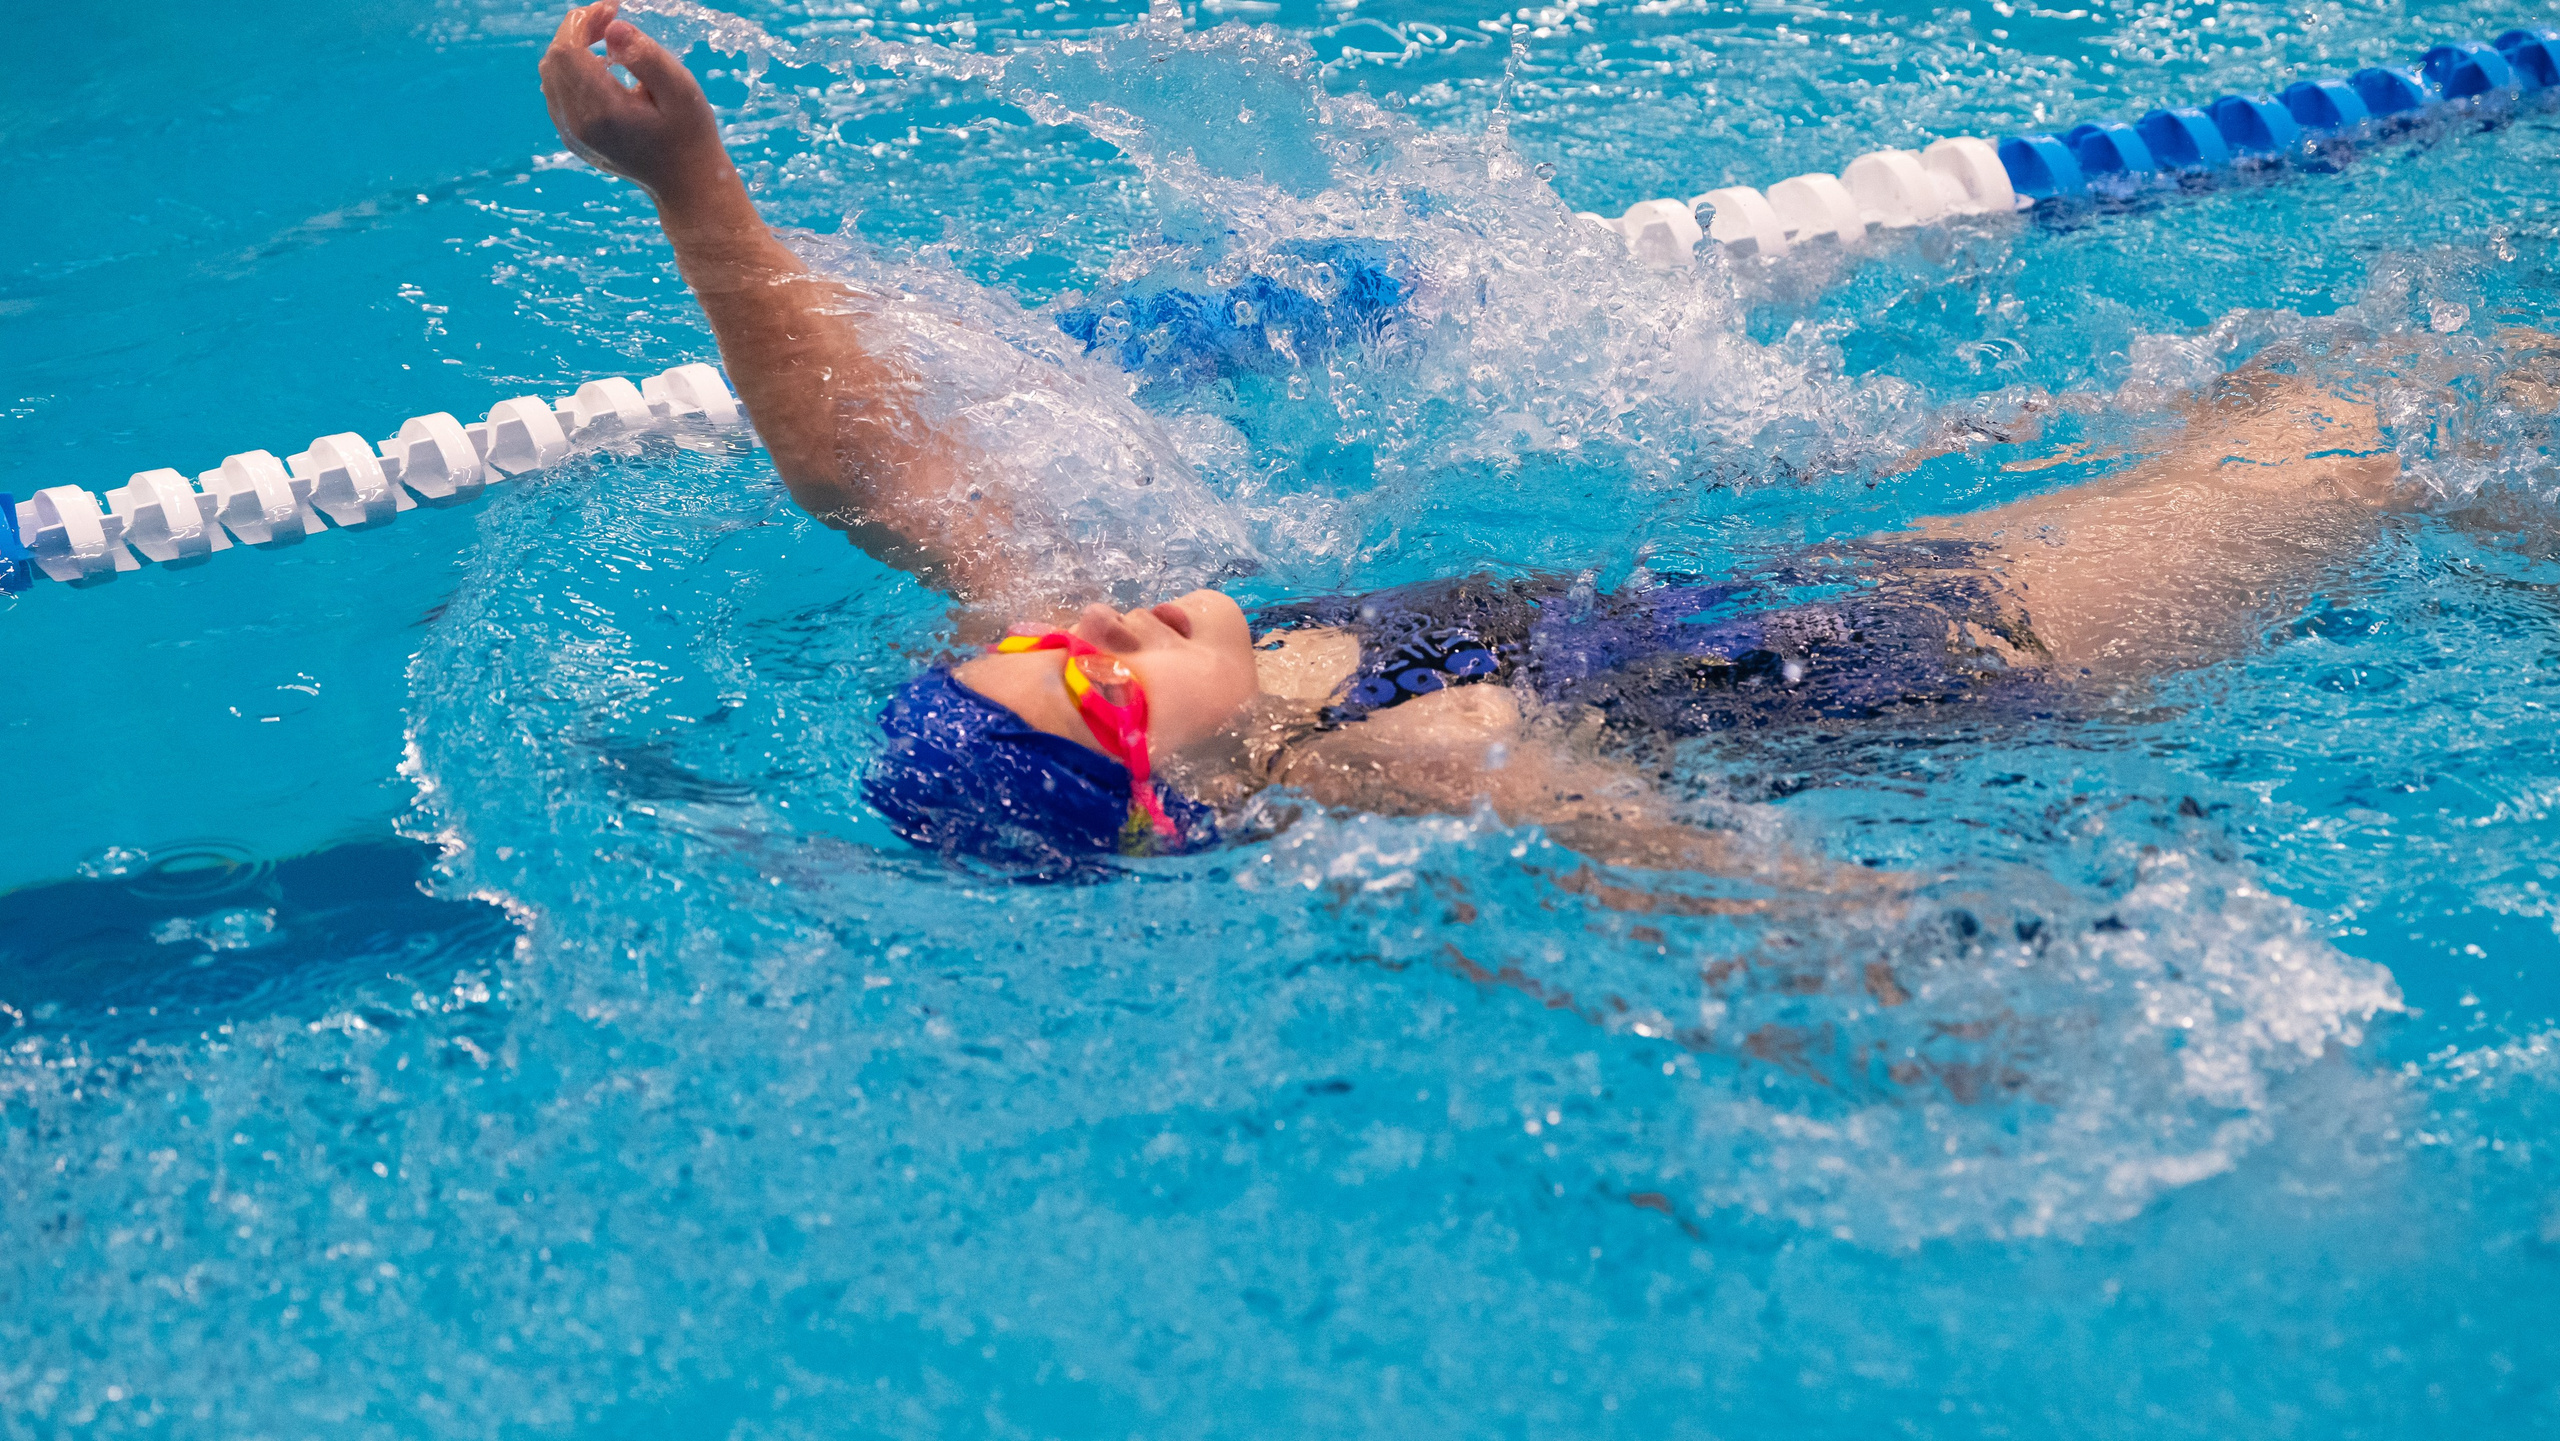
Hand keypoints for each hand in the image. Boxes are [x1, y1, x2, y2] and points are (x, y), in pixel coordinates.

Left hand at [538, 1, 728, 203]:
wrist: (685, 183)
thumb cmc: (689, 134)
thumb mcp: (681, 90)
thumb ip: (645, 56)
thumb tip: (612, 28)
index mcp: (603, 112)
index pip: (567, 51)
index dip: (584, 21)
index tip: (612, 9)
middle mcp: (578, 125)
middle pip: (554, 59)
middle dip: (577, 30)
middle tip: (611, 20)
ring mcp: (571, 134)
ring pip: (550, 73)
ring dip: (573, 47)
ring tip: (608, 40)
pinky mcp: (571, 137)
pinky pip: (556, 91)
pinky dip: (572, 69)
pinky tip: (601, 66)